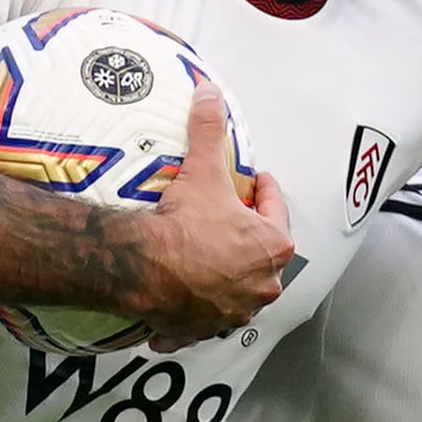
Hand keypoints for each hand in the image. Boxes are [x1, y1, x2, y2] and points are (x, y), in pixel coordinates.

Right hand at [135, 84, 293, 349]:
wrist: (146, 269)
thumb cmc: (185, 225)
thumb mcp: (203, 171)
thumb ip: (209, 130)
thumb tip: (210, 92)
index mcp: (272, 247)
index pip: (275, 211)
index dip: (264, 192)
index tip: (255, 181)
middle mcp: (262, 285)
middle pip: (260, 255)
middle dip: (247, 238)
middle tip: (228, 218)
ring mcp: (233, 312)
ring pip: (236, 291)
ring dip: (226, 278)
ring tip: (206, 257)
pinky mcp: (201, 330)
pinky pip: (199, 323)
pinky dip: (192, 316)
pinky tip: (180, 308)